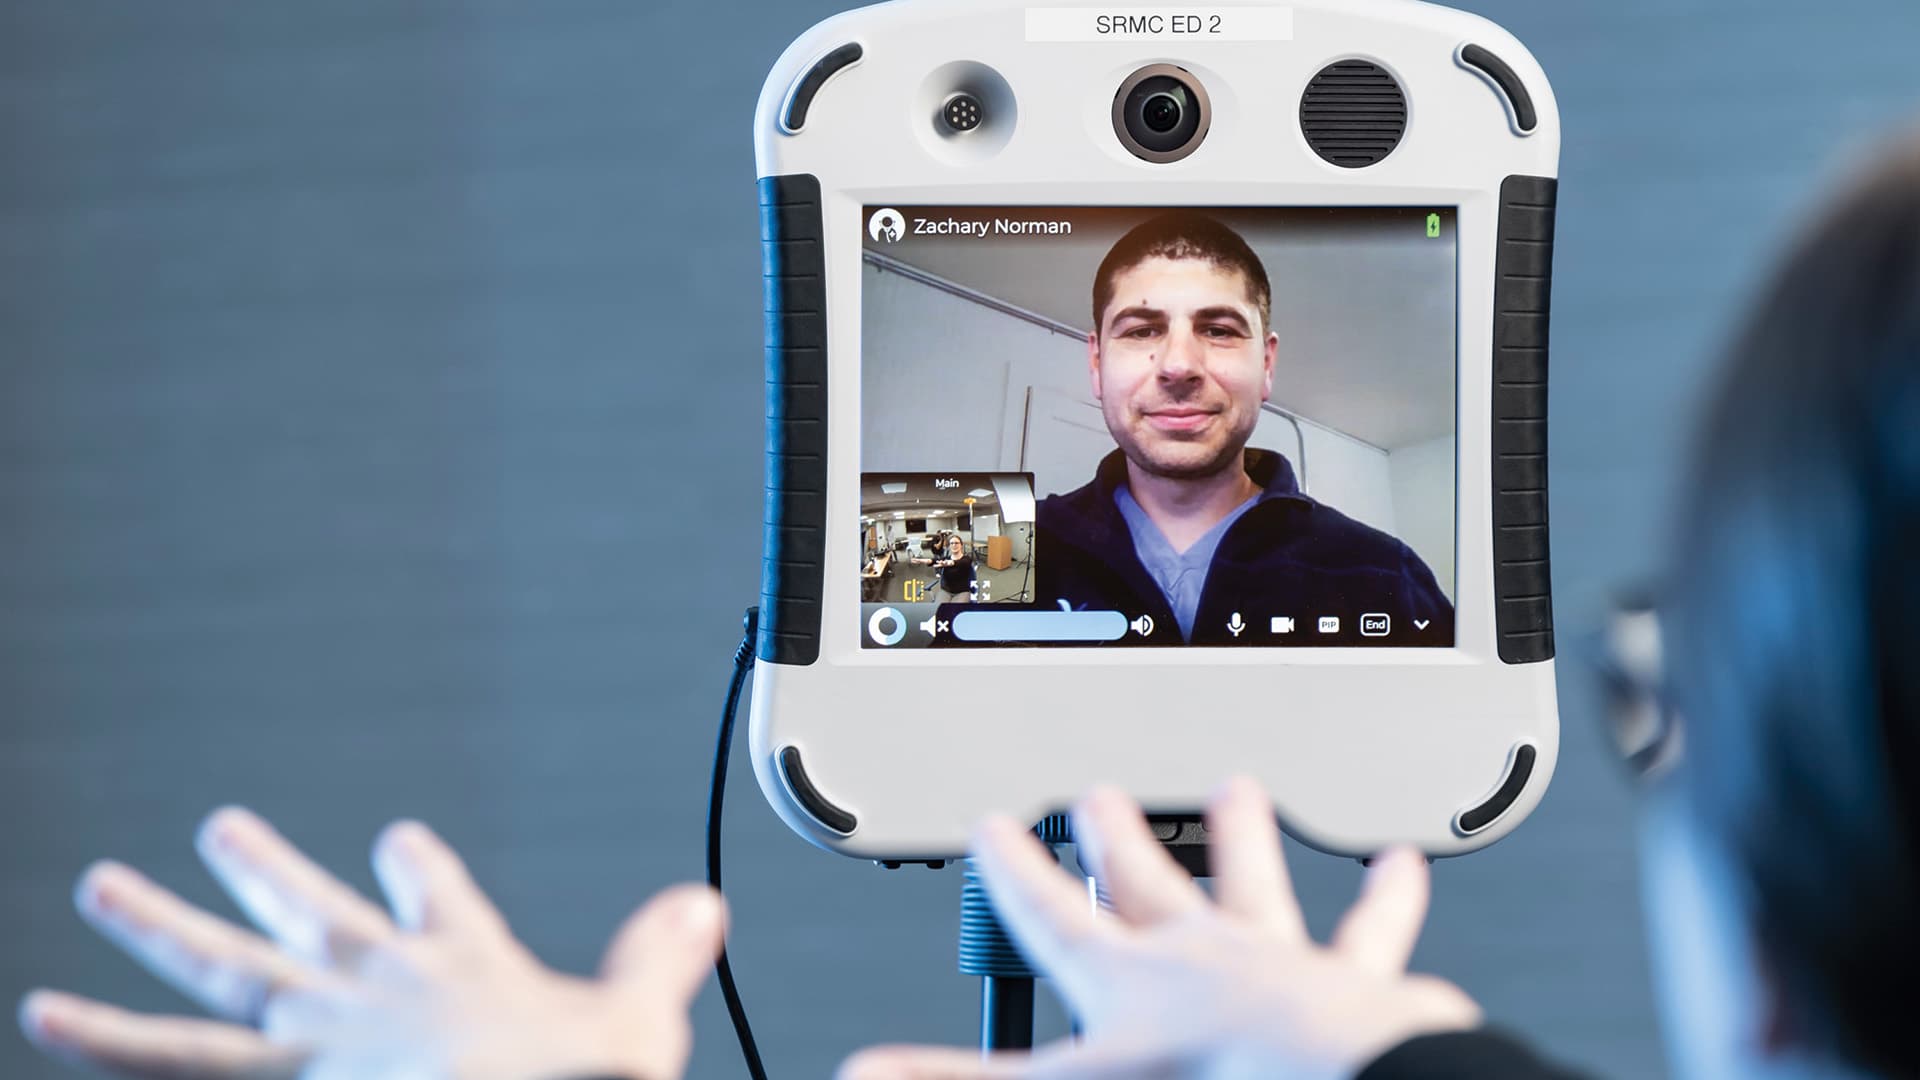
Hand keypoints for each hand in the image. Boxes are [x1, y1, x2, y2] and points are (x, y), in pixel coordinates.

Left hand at [18, 808, 724, 1079]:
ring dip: (155, 930)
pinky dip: (103, 1037)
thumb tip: (699, 906)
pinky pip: (164, 1060)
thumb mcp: (631, 1027)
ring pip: (216, 973)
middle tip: (217, 828)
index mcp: (462, 967)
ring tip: (102, 889)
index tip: (397, 842)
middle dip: (263, 871)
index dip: (417, 867)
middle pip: (307, 914)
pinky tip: (45, 1011)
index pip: (435, 896)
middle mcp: (373, 988)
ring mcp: (310, 1034)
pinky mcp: (266, 1079)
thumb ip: (654, 962)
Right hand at [841, 778, 1479, 1079]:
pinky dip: (1385, 902)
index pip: (1052, 917)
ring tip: (1238, 792)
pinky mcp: (1349, 982)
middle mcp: (1197, 956)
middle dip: (1115, 840)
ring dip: (1242, 841)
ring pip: (1252, 885)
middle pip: (1145, 883)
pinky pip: (1370, 932)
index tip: (997, 828)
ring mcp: (1274, 961)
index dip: (1017, 874)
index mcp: (1125, 983)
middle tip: (1101, 796)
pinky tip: (1402, 867)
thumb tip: (864, 1075)